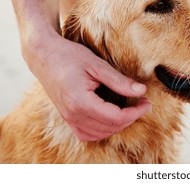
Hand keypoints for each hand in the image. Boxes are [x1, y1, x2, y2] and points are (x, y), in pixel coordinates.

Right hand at [23, 31, 150, 140]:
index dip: (135, 112)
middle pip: (110, 127)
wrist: (43, 55)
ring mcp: (68, 118)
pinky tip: (111, 118)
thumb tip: (141, 91)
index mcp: (81, 102)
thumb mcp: (97, 65)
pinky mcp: (66, 117)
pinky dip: (102, 131)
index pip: (116, 117)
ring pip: (99, 134)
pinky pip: (86, 134)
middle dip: (130, 118)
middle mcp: (73, 114)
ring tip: (130, 110)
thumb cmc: (69, 56)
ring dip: (117, 125)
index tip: (147, 102)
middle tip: (142, 103)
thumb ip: (119, 81)